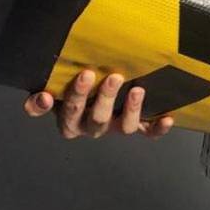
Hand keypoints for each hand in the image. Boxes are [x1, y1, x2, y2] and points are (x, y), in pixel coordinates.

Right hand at [23, 69, 175, 139]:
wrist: (89, 93)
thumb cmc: (69, 89)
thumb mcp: (52, 90)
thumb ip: (42, 99)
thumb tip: (41, 98)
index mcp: (70, 121)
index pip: (69, 112)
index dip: (75, 98)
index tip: (82, 77)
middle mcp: (92, 127)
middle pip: (97, 119)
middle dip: (105, 97)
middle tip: (113, 76)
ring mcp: (115, 127)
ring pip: (124, 127)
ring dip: (131, 110)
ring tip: (137, 90)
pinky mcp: (135, 126)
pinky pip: (148, 132)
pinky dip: (158, 128)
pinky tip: (167, 118)